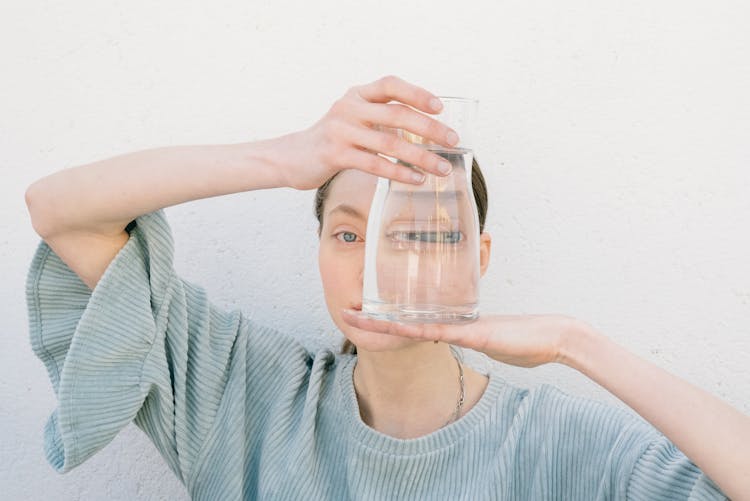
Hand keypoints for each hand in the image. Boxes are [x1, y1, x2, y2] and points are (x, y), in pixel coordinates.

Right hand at [277, 75, 459, 190]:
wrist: (291, 157)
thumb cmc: (331, 141)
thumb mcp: (353, 119)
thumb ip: (380, 117)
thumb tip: (424, 129)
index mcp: (357, 95)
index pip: (390, 84)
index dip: (417, 93)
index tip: (440, 107)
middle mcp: (349, 107)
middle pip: (397, 114)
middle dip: (430, 128)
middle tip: (452, 141)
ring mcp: (341, 130)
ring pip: (390, 142)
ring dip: (421, 157)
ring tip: (441, 168)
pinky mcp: (335, 154)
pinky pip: (375, 164)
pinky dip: (399, 172)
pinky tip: (416, 179)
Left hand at [340, 310, 591, 367]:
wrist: (553, 337)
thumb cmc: (525, 342)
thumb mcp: (488, 343)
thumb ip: (469, 338)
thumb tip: (450, 337)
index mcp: (454, 325)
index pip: (412, 323)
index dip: (385, 320)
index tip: (361, 317)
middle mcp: (453, 322)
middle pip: (405, 320)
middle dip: (373, 318)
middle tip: (344, 311)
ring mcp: (462, 326)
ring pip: (415, 324)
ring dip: (384, 322)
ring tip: (355, 316)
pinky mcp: (475, 333)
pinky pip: (440, 332)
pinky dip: (418, 331)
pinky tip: (396, 326)